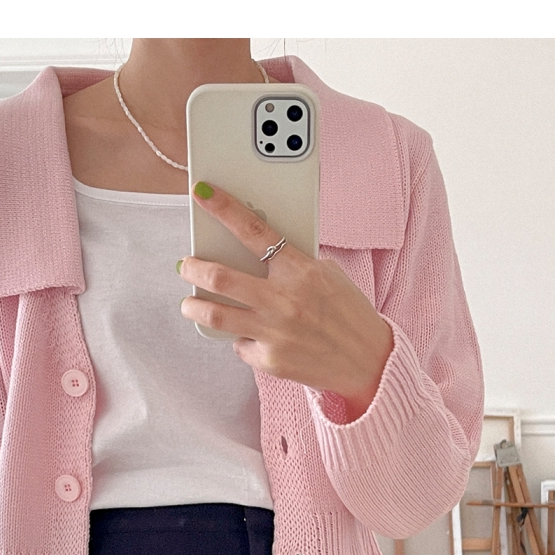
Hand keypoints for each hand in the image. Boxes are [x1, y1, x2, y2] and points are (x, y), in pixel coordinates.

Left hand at [180, 187, 392, 419]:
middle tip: (186, 265)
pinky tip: (247, 336)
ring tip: (189, 302)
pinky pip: (241, 345)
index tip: (203, 194)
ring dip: (194, 306)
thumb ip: (294, 262)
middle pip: (221, 277)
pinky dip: (240, 339)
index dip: (224, 209)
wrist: (368, 360)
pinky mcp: (270, 361)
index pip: (254, 231)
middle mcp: (283, 300)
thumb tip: (258, 250)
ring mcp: (274, 333)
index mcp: (299, 270)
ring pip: (216, 316)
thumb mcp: (328, 274)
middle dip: (194, 267)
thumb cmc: (347, 312)